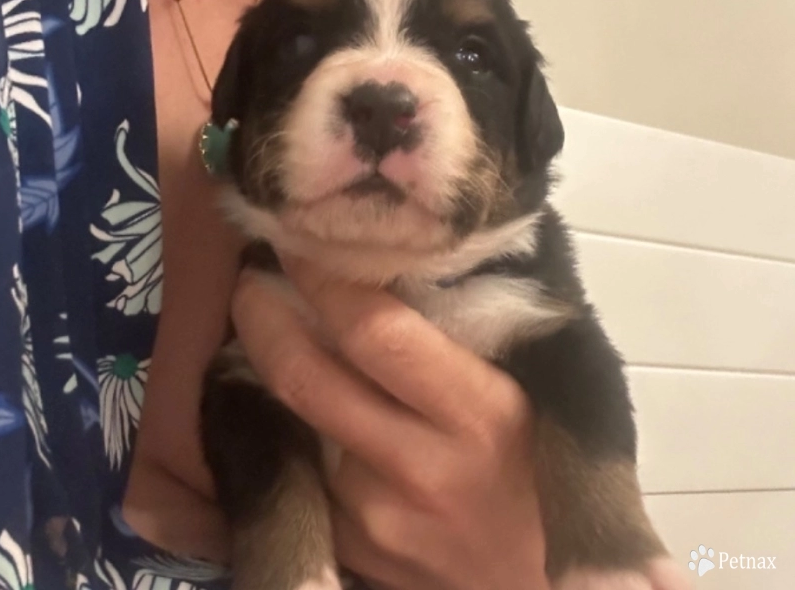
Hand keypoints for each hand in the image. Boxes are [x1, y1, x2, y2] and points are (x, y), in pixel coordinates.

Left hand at [231, 262, 549, 589]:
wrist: (541, 588)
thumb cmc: (547, 476)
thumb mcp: (528, 396)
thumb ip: (464, 339)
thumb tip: (392, 269)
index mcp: (478, 414)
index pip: (373, 331)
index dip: (322, 278)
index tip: (299, 243)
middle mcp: (417, 467)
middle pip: (306, 374)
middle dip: (262, 315)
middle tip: (252, 281)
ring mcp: (373, 517)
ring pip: (294, 421)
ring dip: (273, 371)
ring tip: (276, 336)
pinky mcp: (348, 549)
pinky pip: (301, 470)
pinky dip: (289, 428)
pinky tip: (303, 410)